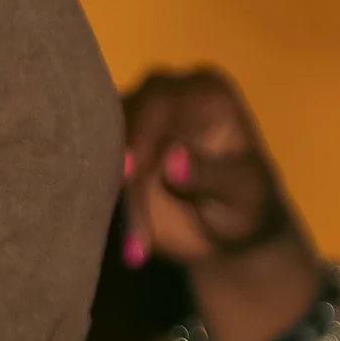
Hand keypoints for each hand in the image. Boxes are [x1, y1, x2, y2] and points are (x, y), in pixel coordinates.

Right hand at [118, 68, 309, 285]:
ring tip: (134, 246)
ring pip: (99, 146)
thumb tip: (173, 160)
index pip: (161, 101)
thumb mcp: (243, 191)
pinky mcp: (111, 154)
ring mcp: (132, 125)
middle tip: (118, 209)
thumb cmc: (246, 201)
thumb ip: (212, 174)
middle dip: (114, 162)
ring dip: (106, 195)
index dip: (140, 132)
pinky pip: (93, 173)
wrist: (228, 231)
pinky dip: (101, 208)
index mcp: (203, 94)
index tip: (127, 172)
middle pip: (121, 117)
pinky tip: (125, 245)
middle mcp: (162, 99)